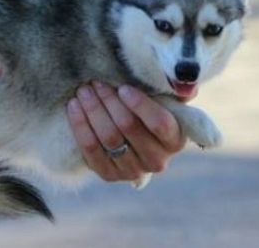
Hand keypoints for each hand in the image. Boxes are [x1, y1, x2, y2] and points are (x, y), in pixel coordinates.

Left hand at [66, 81, 185, 182]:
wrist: (128, 140)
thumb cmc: (147, 112)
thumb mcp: (164, 101)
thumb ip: (175, 91)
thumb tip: (186, 85)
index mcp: (175, 140)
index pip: (159, 123)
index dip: (140, 104)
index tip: (122, 87)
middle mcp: (157, 160)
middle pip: (128, 127)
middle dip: (109, 101)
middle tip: (96, 82)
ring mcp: (132, 171)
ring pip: (108, 137)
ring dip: (92, 110)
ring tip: (83, 91)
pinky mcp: (108, 175)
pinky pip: (90, 149)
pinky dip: (80, 125)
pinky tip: (73, 106)